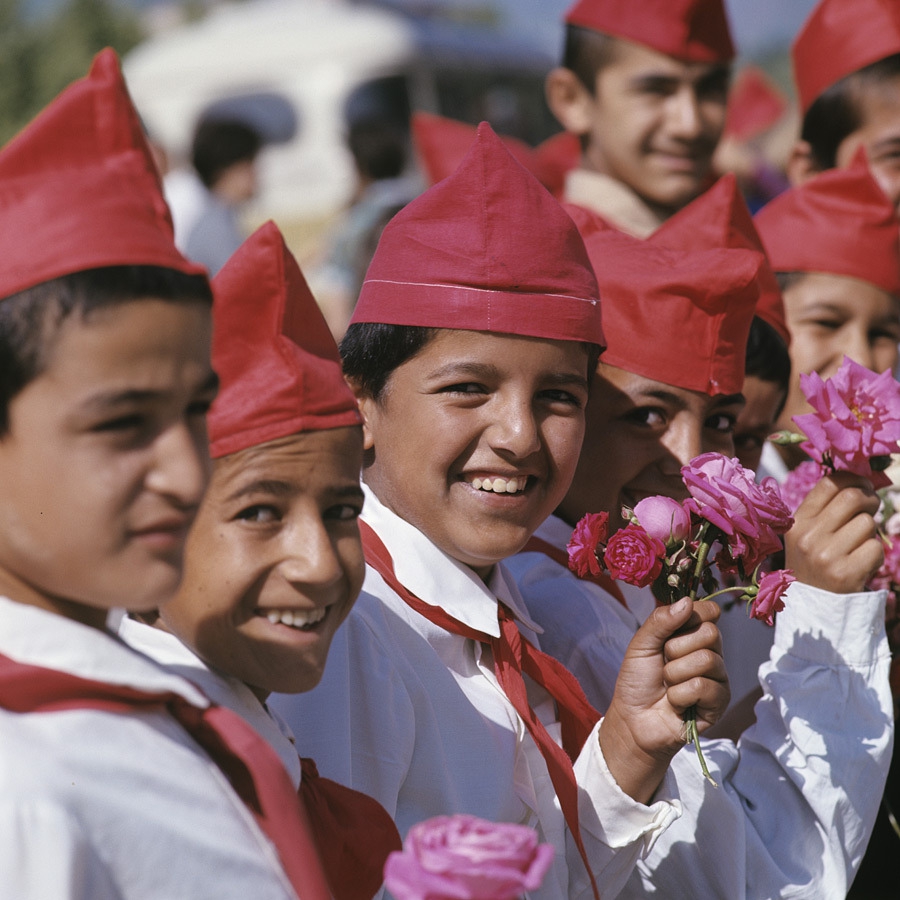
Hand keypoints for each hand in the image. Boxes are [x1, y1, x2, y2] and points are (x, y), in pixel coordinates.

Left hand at [599, 597, 728, 803]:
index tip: (672, 629)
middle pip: (710, 632)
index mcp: (692, 634)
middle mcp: (710, 652)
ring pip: (708, 660)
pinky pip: (705, 687)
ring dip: (675, 674)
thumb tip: (687, 602)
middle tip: (663, 662)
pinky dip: (680, 694)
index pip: (709, 611)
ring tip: (667, 684)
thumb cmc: (637, 680)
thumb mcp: (641, 644)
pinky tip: (675, 702)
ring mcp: (717, 677)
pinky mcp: (719, 702)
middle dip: (676, 648)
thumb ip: (660, 621)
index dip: (692, 616)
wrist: (633, 719)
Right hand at [785, 472, 881, 593]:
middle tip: (872, 508)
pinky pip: (875, 548)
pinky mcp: (845, 574)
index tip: (863, 486)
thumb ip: (826, 510)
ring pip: (868, 523)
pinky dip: (875, 555)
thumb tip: (861, 481)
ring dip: (871, 533)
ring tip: (858, 546)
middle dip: (870, 499)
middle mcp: (808, 536)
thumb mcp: (807, 535)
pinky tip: (861, 564)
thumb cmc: (814, 565)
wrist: (810, 610)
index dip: (853, 478)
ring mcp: (826, 556)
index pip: (829, 483)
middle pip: (852, 497)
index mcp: (797, 522)